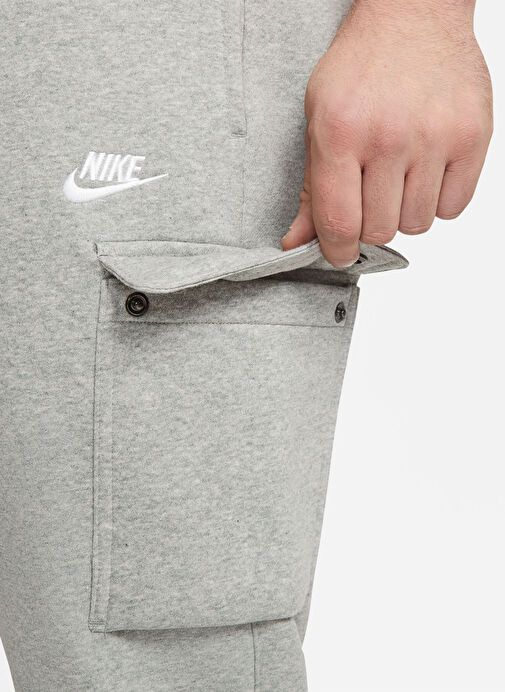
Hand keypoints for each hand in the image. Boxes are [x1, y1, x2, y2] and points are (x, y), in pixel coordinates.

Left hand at [281, 0, 492, 266]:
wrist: (413, 15)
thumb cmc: (360, 68)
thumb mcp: (317, 121)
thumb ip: (310, 189)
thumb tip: (298, 243)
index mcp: (340, 134)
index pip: (340, 223)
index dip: (337, 251)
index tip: (339, 253)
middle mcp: (388, 137)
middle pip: (380, 231)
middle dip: (370, 225)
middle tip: (368, 198)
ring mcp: (435, 137)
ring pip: (417, 225)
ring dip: (403, 212)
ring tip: (398, 178)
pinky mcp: (473, 137)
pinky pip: (452, 208)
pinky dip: (436, 201)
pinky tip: (424, 173)